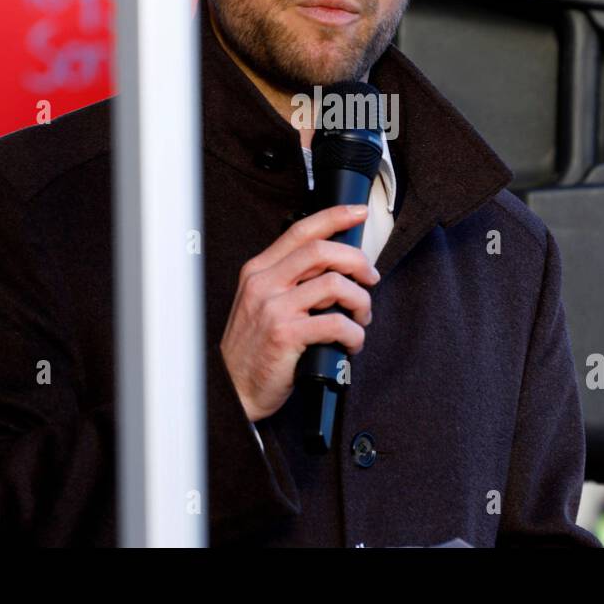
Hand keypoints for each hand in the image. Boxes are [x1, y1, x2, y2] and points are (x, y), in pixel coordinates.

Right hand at [220, 204, 379, 423]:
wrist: (233, 390)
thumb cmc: (253, 349)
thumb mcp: (260, 303)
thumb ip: (288, 281)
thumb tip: (334, 267)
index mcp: (259, 271)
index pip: (301, 231)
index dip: (335, 217)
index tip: (358, 213)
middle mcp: (264, 284)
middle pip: (321, 251)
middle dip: (357, 261)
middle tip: (370, 277)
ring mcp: (274, 309)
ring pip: (334, 285)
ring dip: (360, 301)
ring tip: (361, 318)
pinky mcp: (286, 335)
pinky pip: (335, 323)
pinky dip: (354, 334)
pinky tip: (352, 343)